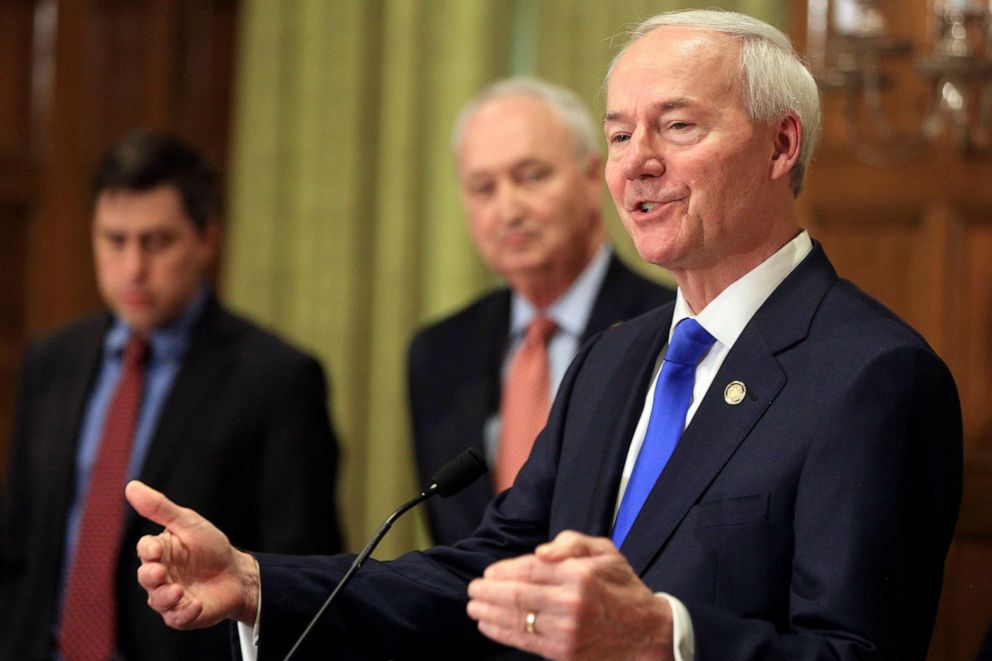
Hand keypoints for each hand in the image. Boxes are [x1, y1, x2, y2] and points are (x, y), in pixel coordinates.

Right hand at [125, 480, 259, 628]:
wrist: (237, 573)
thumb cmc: (210, 546)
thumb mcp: (188, 523)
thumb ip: (160, 508)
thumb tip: (130, 486)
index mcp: (160, 551)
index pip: (145, 550)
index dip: (148, 550)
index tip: (156, 548)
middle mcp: (161, 574)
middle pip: (146, 577)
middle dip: (150, 576)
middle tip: (161, 572)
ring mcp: (170, 596)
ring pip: (157, 600)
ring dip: (165, 597)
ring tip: (178, 592)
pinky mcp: (183, 614)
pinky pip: (177, 618)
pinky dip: (184, 613)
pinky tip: (196, 605)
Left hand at [466, 531, 673, 660]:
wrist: (648, 635)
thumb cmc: (623, 589)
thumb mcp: (605, 553)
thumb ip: (572, 543)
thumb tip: (540, 551)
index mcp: (578, 574)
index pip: (529, 569)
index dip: (503, 571)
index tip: (488, 573)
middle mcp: (570, 602)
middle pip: (516, 595)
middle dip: (488, 592)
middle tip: (473, 589)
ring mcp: (565, 630)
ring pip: (516, 619)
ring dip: (488, 613)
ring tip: (473, 607)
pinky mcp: (563, 652)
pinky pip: (524, 641)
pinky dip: (501, 633)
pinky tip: (488, 625)